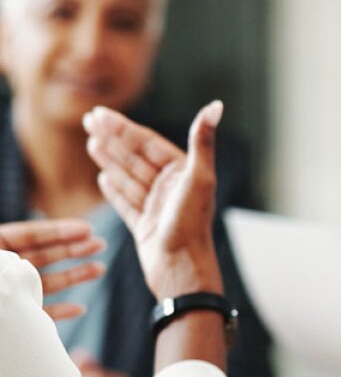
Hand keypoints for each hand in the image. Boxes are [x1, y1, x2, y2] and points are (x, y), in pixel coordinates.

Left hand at [0, 219, 104, 319]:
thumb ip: (4, 262)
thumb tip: (26, 263)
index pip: (28, 236)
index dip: (59, 231)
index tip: (87, 229)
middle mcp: (2, 271)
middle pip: (42, 256)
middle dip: (74, 249)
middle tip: (100, 245)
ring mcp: (9, 294)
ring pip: (45, 283)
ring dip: (74, 276)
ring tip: (100, 269)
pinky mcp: (14, 318)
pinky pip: (39, 313)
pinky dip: (59, 311)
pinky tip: (79, 309)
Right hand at [84, 101, 222, 298]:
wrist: (182, 271)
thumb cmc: (192, 225)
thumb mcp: (199, 178)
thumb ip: (202, 141)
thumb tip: (215, 105)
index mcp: (184, 173)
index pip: (148, 144)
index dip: (123, 127)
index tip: (100, 114)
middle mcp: (172, 188)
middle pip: (136, 157)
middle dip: (113, 138)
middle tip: (88, 120)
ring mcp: (158, 208)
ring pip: (129, 177)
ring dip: (110, 159)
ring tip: (90, 142)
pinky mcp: (146, 227)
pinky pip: (127, 203)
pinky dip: (114, 190)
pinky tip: (102, 178)